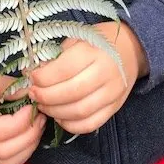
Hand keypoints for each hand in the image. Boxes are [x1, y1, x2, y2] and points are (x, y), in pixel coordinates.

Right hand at [0, 62, 46, 163]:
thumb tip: (35, 95)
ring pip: (6, 163)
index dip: (21, 123)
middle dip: (29, 136)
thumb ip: (13, 88)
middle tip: (40, 118)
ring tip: (37, 127)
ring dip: (27, 147)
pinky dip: (21, 154)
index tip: (33, 108)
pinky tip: (28, 137)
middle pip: (4, 152)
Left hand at [28, 21, 149, 135]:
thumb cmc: (99, 41)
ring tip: (44, 106)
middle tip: (33, 95)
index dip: (43, 78)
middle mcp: (105, 74)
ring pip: (80, 112)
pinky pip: (91, 124)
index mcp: (94, 51)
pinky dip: (72, 125)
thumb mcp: (77, 39)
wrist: (131, 49)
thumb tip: (33, 74)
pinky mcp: (115, 107)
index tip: (31, 78)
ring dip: (56, 112)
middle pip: (71, 93)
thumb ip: (56, 57)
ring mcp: (113, 93)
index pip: (64, 70)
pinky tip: (60, 117)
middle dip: (46, 97)